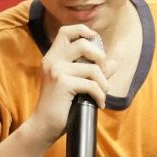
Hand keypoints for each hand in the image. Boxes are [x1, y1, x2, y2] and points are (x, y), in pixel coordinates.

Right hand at [28, 24, 111, 144]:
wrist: (43, 126)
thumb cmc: (59, 106)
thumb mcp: (76, 85)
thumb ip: (93, 72)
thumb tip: (114, 62)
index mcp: (52, 57)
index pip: (66, 31)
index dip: (83, 30)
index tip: (94, 40)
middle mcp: (52, 60)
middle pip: (83, 44)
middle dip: (100, 58)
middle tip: (101, 74)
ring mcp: (56, 71)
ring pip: (93, 68)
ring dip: (103, 83)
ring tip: (102, 94)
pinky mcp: (62, 83)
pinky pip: (92, 85)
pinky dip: (100, 96)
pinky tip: (99, 104)